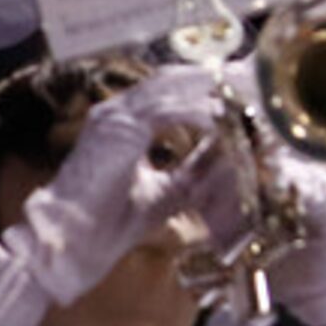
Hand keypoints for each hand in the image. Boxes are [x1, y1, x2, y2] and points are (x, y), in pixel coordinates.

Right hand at [15, 67, 230, 303]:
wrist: (73, 244)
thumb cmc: (110, 224)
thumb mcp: (166, 192)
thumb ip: (193, 171)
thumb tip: (229, 158)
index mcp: (123, 122)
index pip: (170, 92)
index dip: (206, 89)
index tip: (242, 91)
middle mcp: (116, 112)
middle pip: (175, 81)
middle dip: (215, 81)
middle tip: (252, 81)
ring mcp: (114, 116)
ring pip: (173, 90)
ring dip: (212, 93)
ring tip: (246, 96)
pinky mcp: (118, 128)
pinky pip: (167, 111)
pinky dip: (198, 115)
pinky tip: (223, 122)